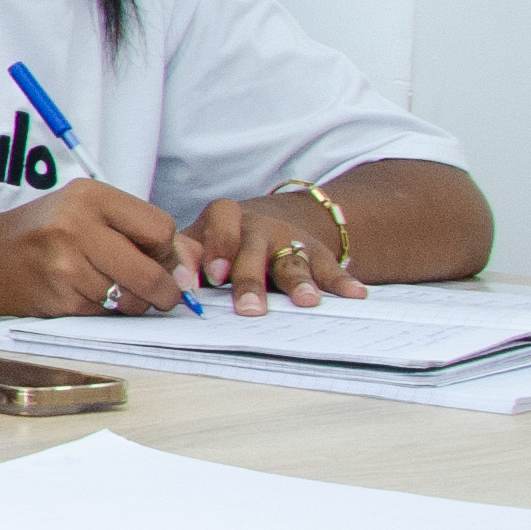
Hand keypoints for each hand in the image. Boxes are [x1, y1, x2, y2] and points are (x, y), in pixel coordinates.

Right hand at [0, 181, 195, 317]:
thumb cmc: (47, 231)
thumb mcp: (89, 211)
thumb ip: (139, 229)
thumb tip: (191, 267)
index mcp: (90, 197)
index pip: (160, 229)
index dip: (166, 249)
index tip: (156, 256)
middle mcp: (76, 227)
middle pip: (152, 273)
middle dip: (165, 291)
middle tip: (162, 293)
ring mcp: (66, 265)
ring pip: (132, 300)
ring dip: (133, 302)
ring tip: (114, 288)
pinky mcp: (60, 298)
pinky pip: (107, 314)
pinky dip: (107, 311)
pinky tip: (87, 294)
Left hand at [187, 192, 359, 316]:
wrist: (268, 225)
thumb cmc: (221, 244)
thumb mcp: (200, 243)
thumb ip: (187, 257)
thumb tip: (175, 284)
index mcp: (225, 219)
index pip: (220, 224)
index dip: (215, 248)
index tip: (210, 277)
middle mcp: (259, 226)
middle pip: (255, 249)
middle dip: (251, 281)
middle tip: (250, 310)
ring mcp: (290, 239)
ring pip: (293, 260)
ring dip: (299, 282)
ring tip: (306, 302)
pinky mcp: (317, 254)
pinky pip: (330, 268)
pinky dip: (342, 282)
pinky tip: (355, 294)